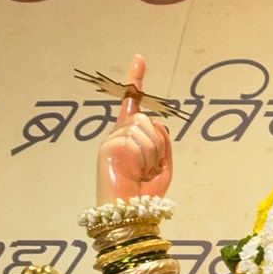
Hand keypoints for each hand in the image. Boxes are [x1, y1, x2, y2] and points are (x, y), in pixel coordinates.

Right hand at [96, 51, 173, 201]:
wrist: (131, 215)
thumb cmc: (145, 195)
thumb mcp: (164, 164)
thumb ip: (163, 140)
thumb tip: (158, 124)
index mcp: (130, 137)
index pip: (133, 104)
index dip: (136, 80)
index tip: (140, 58)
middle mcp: (118, 135)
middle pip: (148, 120)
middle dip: (158, 144)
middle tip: (150, 167)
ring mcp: (112, 140)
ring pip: (145, 128)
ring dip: (152, 152)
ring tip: (142, 172)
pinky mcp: (108, 146)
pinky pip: (137, 140)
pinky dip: (144, 157)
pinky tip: (136, 171)